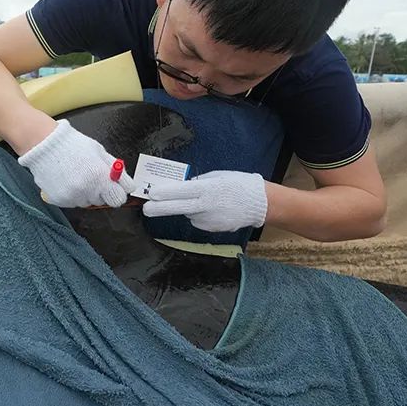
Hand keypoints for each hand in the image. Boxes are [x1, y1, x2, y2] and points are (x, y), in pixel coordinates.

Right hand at [17, 120, 135, 207]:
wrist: (43, 144)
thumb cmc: (73, 145)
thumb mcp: (100, 152)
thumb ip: (115, 170)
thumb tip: (127, 185)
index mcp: (100, 177)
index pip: (119, 199)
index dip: (117, 191)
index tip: (113, 187)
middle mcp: (87, 190)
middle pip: (103, 201)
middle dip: (101, 191)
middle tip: (91, 176)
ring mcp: (72, 197)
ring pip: (87, 202)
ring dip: (86, 193)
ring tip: (76, 175)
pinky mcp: (59, 201)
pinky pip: (72, 202)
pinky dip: (71, 194)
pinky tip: (66, 180)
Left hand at [141, 170, 267, 231]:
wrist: (260, 203)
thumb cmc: (238, 184)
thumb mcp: (217, 176)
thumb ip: (198, 183)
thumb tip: (180, 189)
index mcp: (208, 189)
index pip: (181, 192)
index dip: (165, 194)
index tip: (151, 194)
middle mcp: (206, 206)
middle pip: (178, 208)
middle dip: (159, 209)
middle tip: (146, 209)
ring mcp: (209, 220)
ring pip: (189, 213)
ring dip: (190, 207)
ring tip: (208, 201)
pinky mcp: (212, 229)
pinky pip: (198, 220)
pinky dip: (200, 214)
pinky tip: (214, 209)